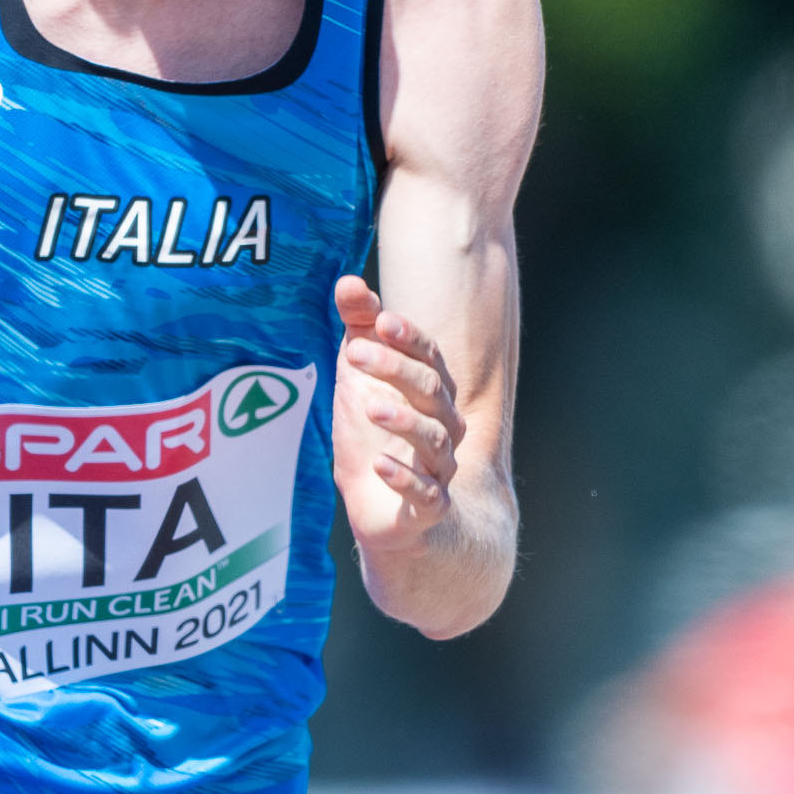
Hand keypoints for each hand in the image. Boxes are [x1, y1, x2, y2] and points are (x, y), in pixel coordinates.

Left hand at [330, 274, 462, 548]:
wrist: (381, 511)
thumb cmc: (373, 436)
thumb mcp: (359, 379)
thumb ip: (358, 329)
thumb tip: (348, 281)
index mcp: (432, 391)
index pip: (429, 356)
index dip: (408, 338)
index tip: (380, 320)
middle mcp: (444, 425)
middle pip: (432, 390)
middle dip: (396, 370)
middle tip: (356, 353)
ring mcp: (440, 467)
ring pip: (435, 438)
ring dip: (403, 422)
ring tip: (370, 408)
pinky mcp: (429, 506)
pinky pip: (427, 493)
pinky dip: (404, 478)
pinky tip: (379, 465)